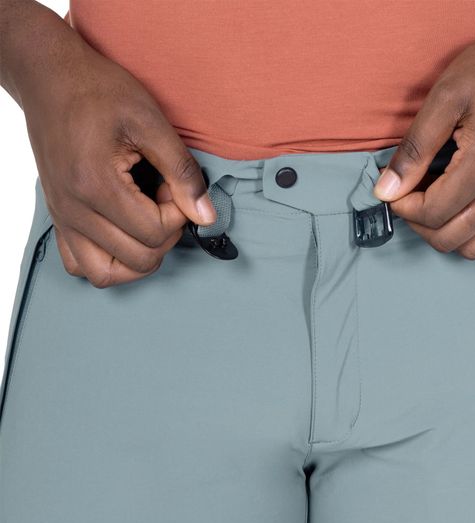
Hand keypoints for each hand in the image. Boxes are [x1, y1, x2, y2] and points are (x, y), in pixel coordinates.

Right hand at [2, 2, 215, 286]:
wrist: (51, 79)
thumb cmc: (98, 92)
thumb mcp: (151, 122)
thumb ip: (183, 172)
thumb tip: (207, 216)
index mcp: (96, 185)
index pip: (155, 233)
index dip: (178, 212)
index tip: (174, 184)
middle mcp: (74, 210)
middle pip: (139, 258)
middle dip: (165, 233)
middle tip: (162, 198)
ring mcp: (63, 218)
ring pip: (107, 275)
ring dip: (139, 258)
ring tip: (147, 223)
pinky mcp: (59, 219)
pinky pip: (80, 265)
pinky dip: (107, 262)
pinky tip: (122, 235)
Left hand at [373, 0, 474, 258]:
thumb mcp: (445, 97)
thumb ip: (413, 148)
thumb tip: (386, 190)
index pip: (433, 213)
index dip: (402, 206)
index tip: (392, 187)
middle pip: (448, 238)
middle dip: (417, 222)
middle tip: (407, 194)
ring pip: (470, 246)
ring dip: (440, 230)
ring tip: (430, 199)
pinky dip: (464, 228)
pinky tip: (453, 200)